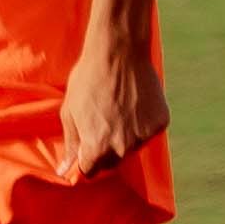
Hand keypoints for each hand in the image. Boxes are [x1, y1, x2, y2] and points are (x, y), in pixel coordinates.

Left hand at [59, 22, 167, 180]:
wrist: (119, 52)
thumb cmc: (88, 79)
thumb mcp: (70, 112)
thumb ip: (70, 145)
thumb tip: (64, 171)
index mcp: (97, 148)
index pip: (90, 171)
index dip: (85, 158)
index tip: (85, 144)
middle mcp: (123, 148)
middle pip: (113, 162)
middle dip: (105, 149)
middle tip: (102, 122)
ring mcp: (144, 136)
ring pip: (132, 147)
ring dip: (125, 136)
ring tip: (118, 108)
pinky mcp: (160, 123)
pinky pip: (148, 132)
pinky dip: (142, 123)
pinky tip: (134, 103)